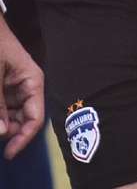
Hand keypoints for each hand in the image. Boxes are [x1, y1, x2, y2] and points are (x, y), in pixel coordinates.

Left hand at [0, 18, 44, 160]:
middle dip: (8, 131)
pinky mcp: (1, 88)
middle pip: (22, 119)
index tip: (9, 153)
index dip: (23, 137)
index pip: (35, 118)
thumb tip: (2, 133)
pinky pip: (1, 107)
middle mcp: (26, 88)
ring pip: (9, 115)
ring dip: (1, 121)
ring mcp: (12, 88)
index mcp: (33, 82)